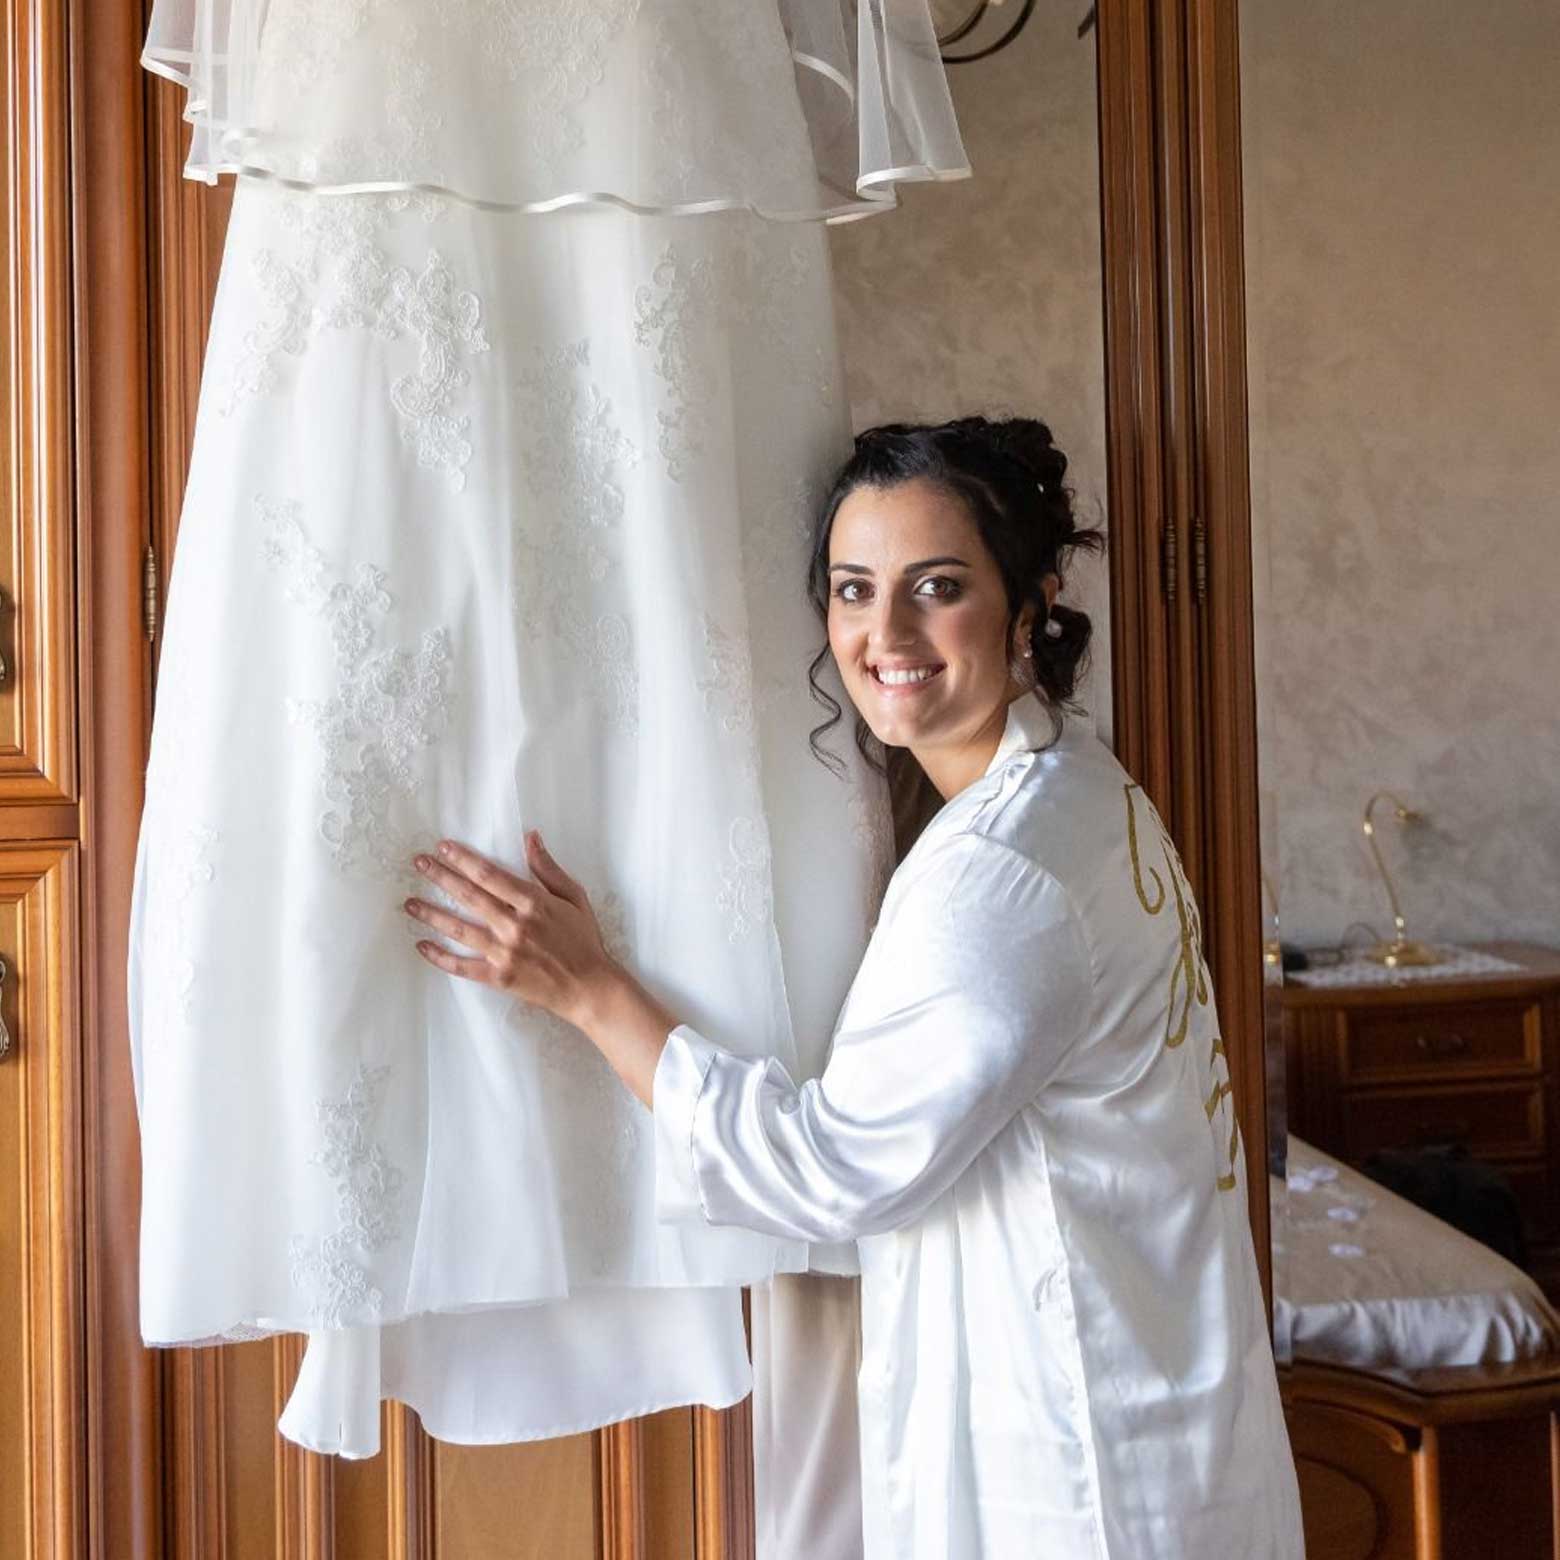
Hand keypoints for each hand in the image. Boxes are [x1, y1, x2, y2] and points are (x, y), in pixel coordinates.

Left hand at [405, 831, 616, 1029]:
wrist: (589, 987)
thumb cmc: (583, 940)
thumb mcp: (574, 897)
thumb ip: (548, 869)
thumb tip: (530, 837)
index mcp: (533, 903)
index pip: (490, 875)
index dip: (464, 859)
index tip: (443, 848)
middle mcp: (515, 926)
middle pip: (469, 896)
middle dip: (441, 877)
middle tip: (418, 863)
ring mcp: (505, 953)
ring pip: (460, 929)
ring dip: (432, 914)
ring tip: (409, 903)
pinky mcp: (499, 977)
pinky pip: (463, 967)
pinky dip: (441, 957)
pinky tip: (422, 946)